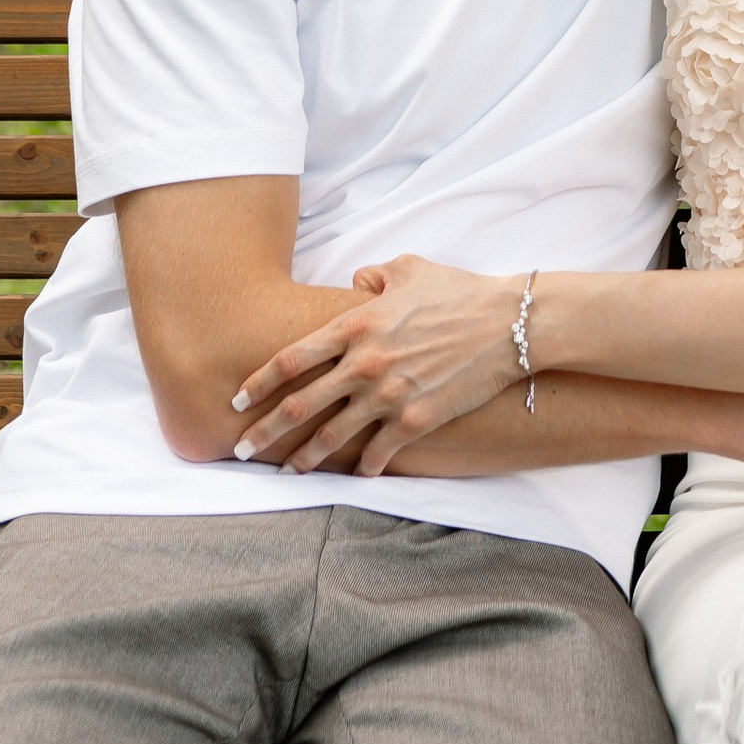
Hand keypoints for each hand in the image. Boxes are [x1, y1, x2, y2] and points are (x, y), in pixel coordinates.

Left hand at [232, 255, 520, 471]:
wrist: (507, 323)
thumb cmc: (457, 292)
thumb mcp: (407, 269)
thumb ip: (373, 276)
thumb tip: (358, 284)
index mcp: (354, 326)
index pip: (290, 359)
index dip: (257, 382)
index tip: (236, 400)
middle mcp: (363, 364)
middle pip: (298, 405)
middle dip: (263, 432)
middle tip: (240, 449)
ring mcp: (388, 395)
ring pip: (331, 436)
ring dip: (303, 458)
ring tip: (286, 471)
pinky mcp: (416, 420)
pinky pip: (378, 451)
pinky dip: (363, 465)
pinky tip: (354, 475)